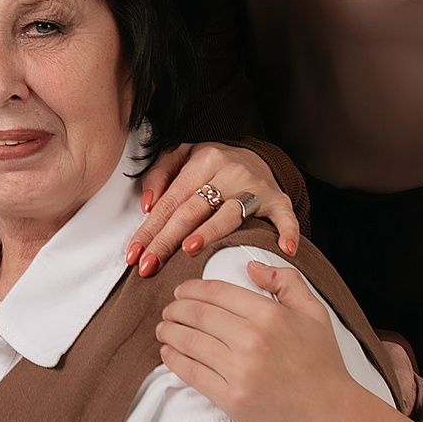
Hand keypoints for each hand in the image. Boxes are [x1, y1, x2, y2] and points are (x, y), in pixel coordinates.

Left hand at [128, 143, 299, 275]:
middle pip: (192, 210)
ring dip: (209, 232)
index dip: (150, 229)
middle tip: (149, 265)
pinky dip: (287, 232)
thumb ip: (158, 174)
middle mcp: (228, 171)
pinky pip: (284, 217)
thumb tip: (147, 204)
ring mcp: (255, 187)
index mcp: (202, 159)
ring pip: (229, 214)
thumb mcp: (181, 156)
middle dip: (167, 240)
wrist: (256, 157)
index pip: (170, 200)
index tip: (135, 253)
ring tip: (189, 250)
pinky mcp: (278, 200)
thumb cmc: (213, 165)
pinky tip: (284, 248)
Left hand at [157, 255, 359, 421]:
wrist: (334, 416)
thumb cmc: (324, 365)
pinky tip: (168, 353)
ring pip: (188, 342)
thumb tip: (251, 266)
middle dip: (175, 309)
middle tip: (168, 310)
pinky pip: (191, 372)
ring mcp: (240, 370)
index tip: (181, 291)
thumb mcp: (314, 312)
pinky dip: (173, 360)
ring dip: (168, 332)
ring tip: (163, 329)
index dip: (191, 289)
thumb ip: (286, 281)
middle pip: (196, 314)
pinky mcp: (231, 398)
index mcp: (270, 315)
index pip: (216, 292)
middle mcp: (252, 340)